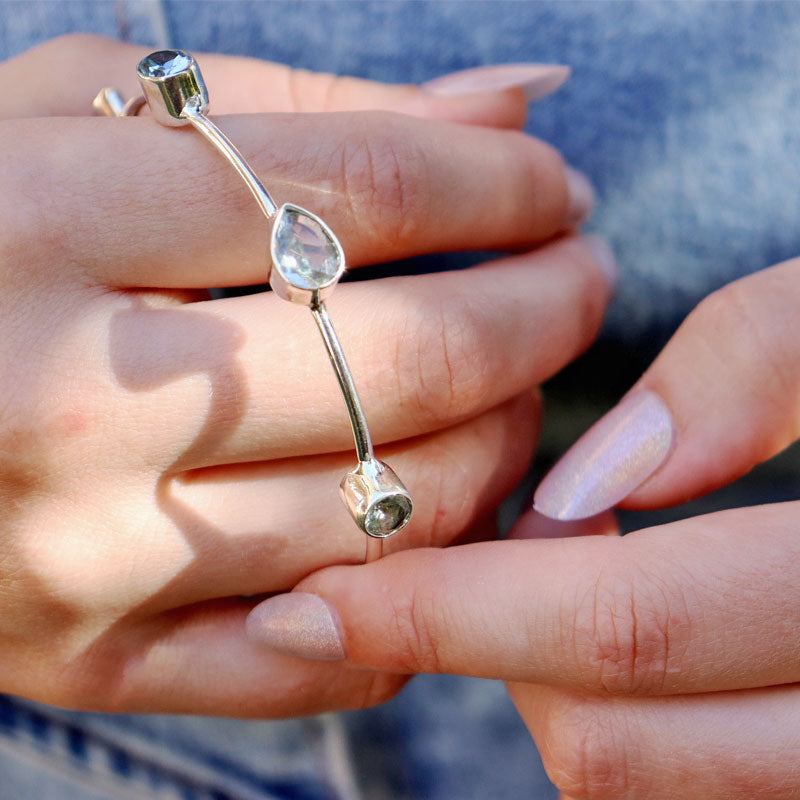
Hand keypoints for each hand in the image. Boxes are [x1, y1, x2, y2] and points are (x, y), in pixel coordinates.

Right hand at [0, 35, 610, 715]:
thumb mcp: (86, 115)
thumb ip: (303, 107)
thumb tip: (505, 105)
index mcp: (56, 224)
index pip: (368, 189)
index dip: (503, 182)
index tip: (557, 187)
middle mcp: (74, 406)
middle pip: (415, 357)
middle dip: (547, 308)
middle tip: (581, 279)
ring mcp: (87, 559)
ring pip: (400, 511)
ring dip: (509, 439)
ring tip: (521, 386)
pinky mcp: (101, 659)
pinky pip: (330, 648)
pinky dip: (427, 583)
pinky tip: (443, 510)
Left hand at [253, 257, 799, 795]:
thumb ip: (753, 364)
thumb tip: (598, 479)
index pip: (627, 628)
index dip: (452, 616)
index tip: (317, 599)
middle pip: (618, 739)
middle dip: (485, 658)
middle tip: (415, 572)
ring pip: (651, 772)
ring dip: (554, 685)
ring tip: (534, 574)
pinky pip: (701, 767)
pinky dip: (625, 706)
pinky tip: (609, 612)